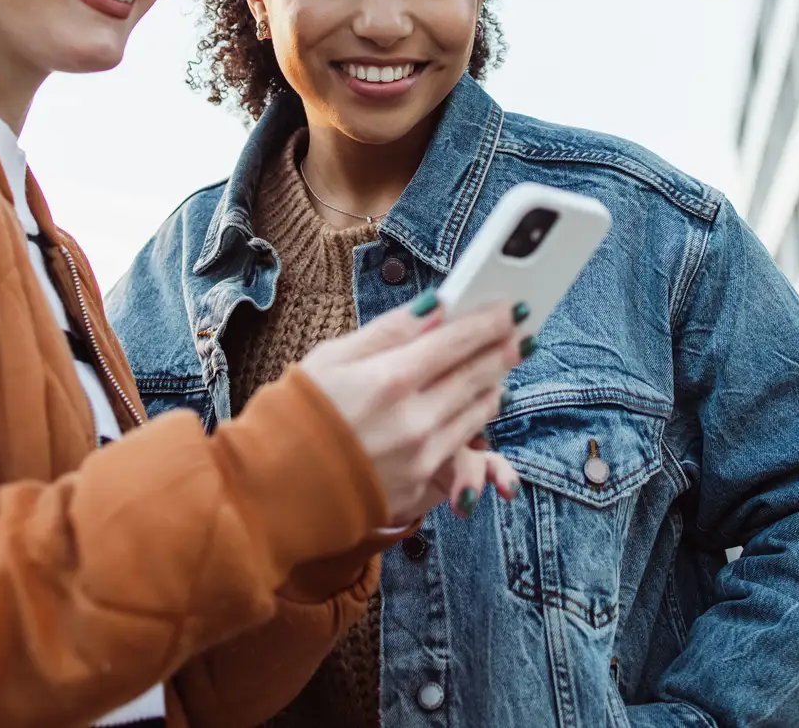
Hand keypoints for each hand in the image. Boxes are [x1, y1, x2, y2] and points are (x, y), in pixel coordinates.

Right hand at [298, 299, 522, 524]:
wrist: (273, 493)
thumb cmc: (294, 417)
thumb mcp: (331, 358)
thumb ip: (388, 332)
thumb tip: (434, 306)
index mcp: (389, 380)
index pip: (457, 341)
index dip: (490, 322)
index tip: (513, 308)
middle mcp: (414, 420)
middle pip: (476, 375)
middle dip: (505, 349)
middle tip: (525, 330)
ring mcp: (421, 457)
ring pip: (477, 412)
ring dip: (497, 383)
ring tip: (507, 363)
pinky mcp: (421, 486)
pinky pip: (462, 446)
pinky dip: (477, 420)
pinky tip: (483, 404)